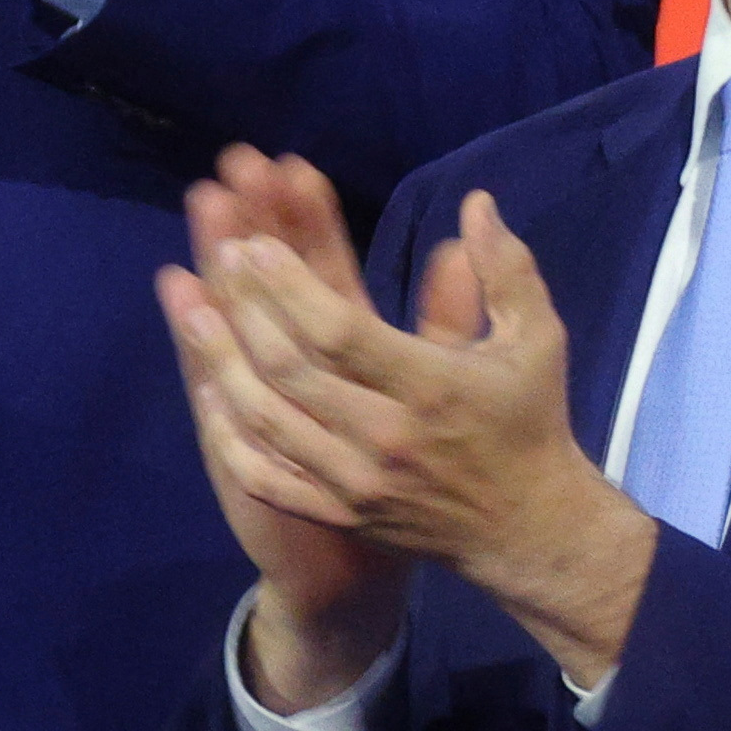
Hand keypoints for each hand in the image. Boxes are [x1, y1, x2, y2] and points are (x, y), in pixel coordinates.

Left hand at [167, 169, 655, 694]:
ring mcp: (356, 483)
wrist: (524, 528)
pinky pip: (267, 477)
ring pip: (268, 421)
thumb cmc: (527, 421)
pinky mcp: (339, 512)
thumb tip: (476, 202)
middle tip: (221, 257)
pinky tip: (210, 394)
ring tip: (194, 312)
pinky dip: (232, 436)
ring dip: (224, 363)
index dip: (289, 286)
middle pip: (291, 371)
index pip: (341, 332)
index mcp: (432, 387)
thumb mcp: (535, 339)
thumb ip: (504, 270)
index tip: (257, 245)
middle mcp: (386, 437)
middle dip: (247, 309)